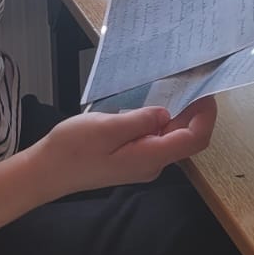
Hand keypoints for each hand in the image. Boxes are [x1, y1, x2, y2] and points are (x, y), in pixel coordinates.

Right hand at [36, 97, 217, 200]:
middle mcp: (152, 164)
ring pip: (170, 139)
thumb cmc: (73, 149)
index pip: (193, 140)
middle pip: (185, 140)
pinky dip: (160, 122)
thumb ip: (140, 120)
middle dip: (194, 113)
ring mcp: (141, 164)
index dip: (206, 116)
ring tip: (173, 89)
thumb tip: (166, 113)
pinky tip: (150, 106)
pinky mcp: (131, 160)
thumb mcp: (107, 127)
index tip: (205, 92)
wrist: (48, 171)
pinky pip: (155, 140)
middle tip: (191, 83)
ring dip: (177, 116)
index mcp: (150, 157)